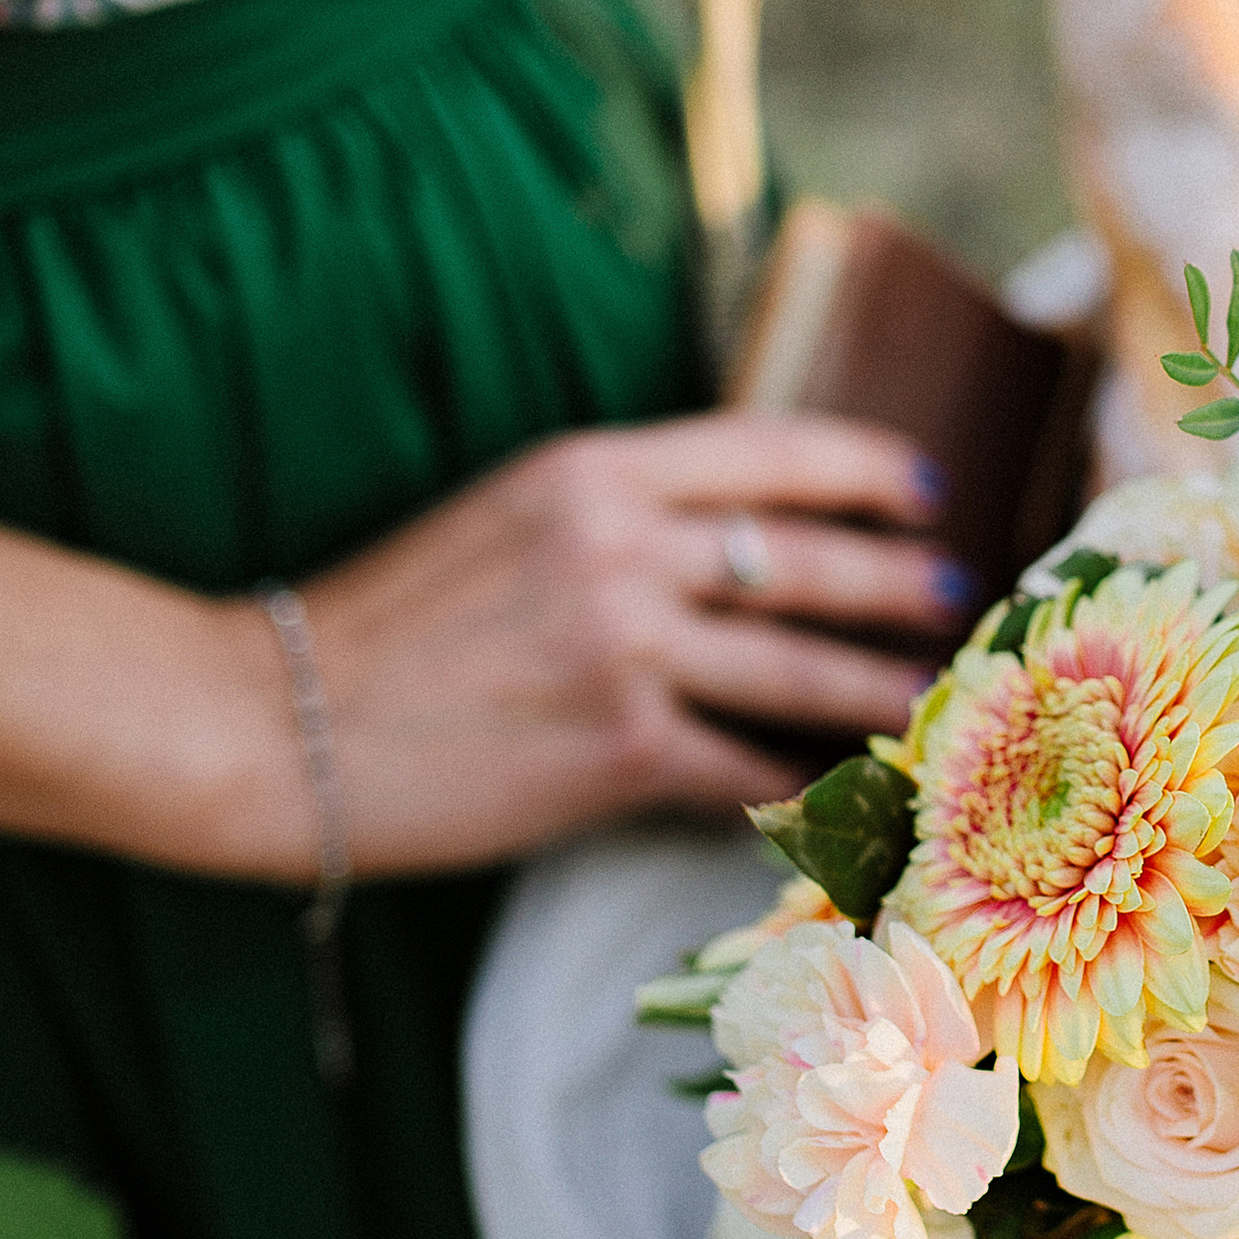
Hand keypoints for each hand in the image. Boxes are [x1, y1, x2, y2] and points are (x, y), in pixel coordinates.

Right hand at [277, 412, 965, 877]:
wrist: (275, 722)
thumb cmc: (390, 624)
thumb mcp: (508, 514)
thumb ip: (620, 511)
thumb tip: (741, 536)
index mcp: (592, 471)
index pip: (770, 449)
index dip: (865, 468)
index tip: (926, 487)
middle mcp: (619, 548)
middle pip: (809, 558)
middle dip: (900, 581)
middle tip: (962, 597)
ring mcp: (624, 649)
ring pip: (799, 668)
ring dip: (879, 687)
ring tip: (931, 696)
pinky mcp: (617, 751)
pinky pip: (745, 766)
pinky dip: (799, 780)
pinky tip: (842, 789)